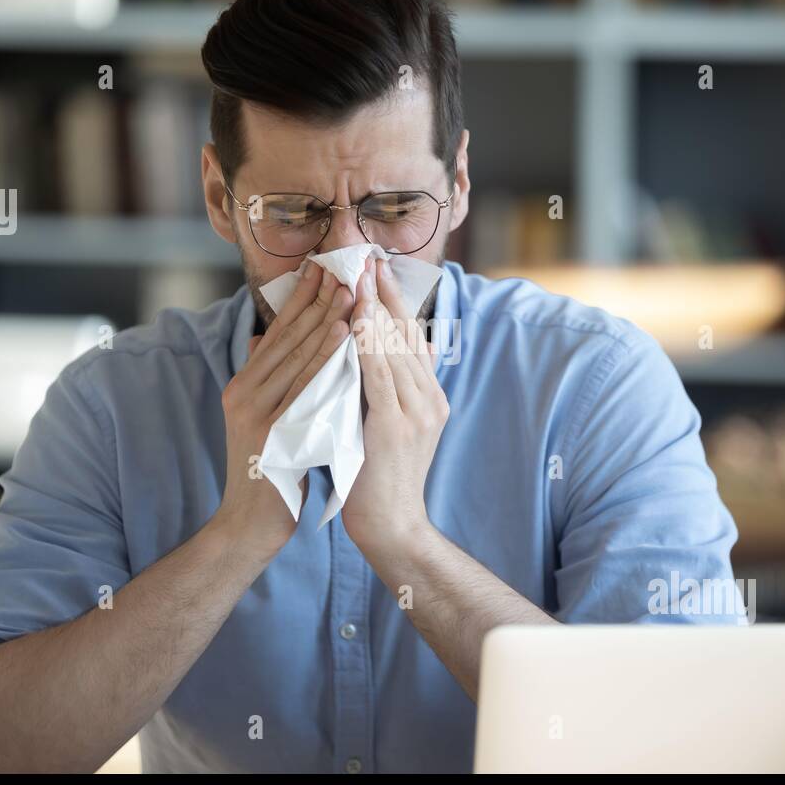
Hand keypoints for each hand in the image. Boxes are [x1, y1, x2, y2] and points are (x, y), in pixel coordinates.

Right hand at [216, 264, 352, 552]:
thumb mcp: (264, 419)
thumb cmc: (269, 473)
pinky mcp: (272, 430)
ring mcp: (256, 411)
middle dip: (318, 298)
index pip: (277, 333)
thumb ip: (266, 378)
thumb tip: (265, 336)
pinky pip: (307, 383)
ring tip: (350, 288)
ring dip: (327, 317)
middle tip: (343, 266)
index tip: (323, 268)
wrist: (250, 525)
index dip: (301, 299)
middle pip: (287, 336)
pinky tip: (346, 333)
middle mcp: (244, 392)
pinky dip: (327, 353)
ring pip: (298, 353)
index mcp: (243, 386)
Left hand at [342, 257, 448, 552]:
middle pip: (405, 335)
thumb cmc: (380, 478)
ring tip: (357, 278)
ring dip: (374, 310)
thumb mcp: (394, 424)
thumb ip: (396, 386)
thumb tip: (402, 344)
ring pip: (394, 350)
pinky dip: (368, 347)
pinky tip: (355, 322)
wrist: (392, 526)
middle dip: (384, 294)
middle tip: (365, 258)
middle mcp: (429, 399)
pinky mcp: (396, 428)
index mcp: (429, 396)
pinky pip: (380, 377)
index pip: (410, 337)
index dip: (393, 300)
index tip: (375, 267)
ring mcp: (416, 413)